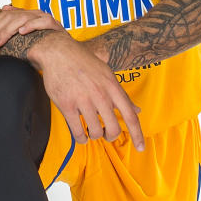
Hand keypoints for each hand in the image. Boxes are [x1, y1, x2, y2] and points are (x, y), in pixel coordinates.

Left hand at [0, 4, 62, 49]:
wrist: (65, 54)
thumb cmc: (42, 48)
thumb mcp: (23, 40)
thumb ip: (13, 29)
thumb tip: (4, 8)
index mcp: (26, 15)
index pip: (5, 16)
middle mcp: (35, 14)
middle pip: (11, 17)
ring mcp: (45, 18)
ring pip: (23, 18)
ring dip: (8, 31)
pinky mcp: (55, 26)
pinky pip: (43, 22)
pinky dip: (31, 25)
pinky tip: (21, 32)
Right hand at [27, 32, 144, 150]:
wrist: (59, 52)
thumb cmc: (84, 63)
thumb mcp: (107, 74)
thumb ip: (121, 95)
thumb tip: (137, 110)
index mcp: (112, 87)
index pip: (130, 115)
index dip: (137, 134)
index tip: (141, 148)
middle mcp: (100, 95)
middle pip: (113, 128)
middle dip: (110, 136)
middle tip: (105, 133)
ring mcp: (83, 100)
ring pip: (95, 131)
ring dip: (94, 135)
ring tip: (90, 130)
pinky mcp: (67, 105)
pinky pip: (77, 131)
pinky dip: (81, 138)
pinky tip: (81, 136)